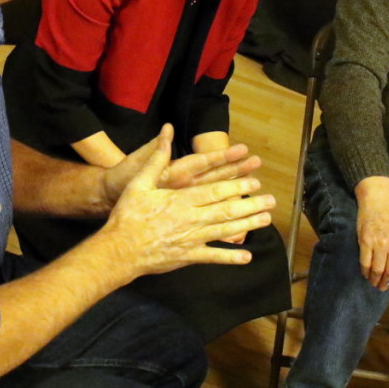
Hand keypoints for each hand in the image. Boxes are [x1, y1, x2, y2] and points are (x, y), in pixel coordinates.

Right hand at [100, 129, 274, 275]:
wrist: (118, 250)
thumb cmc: (127, 215)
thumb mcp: (139, 182)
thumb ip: (156, 158)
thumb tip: (166, 131)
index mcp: (180, 199)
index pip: (214, 191)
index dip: (237, 186)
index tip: (254, 181)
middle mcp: (190, 219)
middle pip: (226, 210)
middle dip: (250, 204)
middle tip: (270, 200)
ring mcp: (191, 239)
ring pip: (225, 231)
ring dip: (247, 225)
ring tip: (266, 219)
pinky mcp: (187, 256)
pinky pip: (212, 257)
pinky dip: (230, 256)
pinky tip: (246, 256)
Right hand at [354, 177, 388, 290]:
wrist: (379, 202)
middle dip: (385, 283)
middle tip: (381, 286)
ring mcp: (381, 244)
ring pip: (377, 270)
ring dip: (375, 280)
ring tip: (374, 282)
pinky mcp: (366, 242)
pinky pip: (365, 263)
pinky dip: (365, 272)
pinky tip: (366, 274)